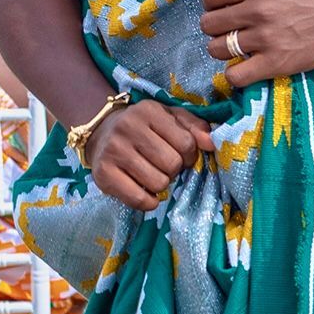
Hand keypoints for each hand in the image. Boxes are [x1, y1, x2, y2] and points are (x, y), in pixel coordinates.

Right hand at [88, 100, 213, 210]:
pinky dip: (149, 201)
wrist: (101, 134)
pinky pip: (139, 199)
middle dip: (174, 169)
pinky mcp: (103, 174)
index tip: (181, 154)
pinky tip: (146, 191)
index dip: (189, 154)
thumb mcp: (169, 118)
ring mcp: (114, 151)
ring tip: (152, 173)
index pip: (186, 143)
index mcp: (149, 111)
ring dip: (161, 184)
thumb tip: (212, 144)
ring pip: (158, 183)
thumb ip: (194, 127)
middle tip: (164, 165)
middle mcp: (128, 128)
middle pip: (172, 164)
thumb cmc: (144, 127)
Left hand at [201, 0, 313, 87]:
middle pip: (209, 24)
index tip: (227, 7)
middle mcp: (257, 10)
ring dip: (223, 48)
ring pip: (218, 49)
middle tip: (232, 26)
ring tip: (238, 45)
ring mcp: (265, 39)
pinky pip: (236, 75)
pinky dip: (234, 74)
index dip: (215, 2)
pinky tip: (243, 65)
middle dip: (216, 25)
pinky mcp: (275, 63)